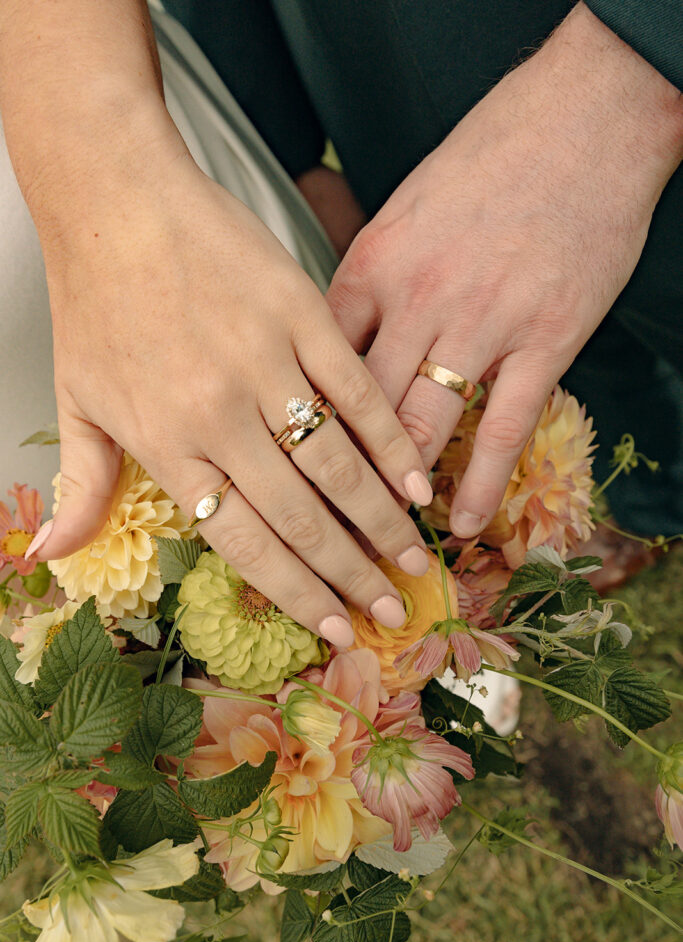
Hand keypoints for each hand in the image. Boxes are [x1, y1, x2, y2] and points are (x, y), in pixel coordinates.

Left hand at [29, 142, 434, 645]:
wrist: (114, 196)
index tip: (335, 628)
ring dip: (381, 519)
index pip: (246, 544)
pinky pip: (357, 392)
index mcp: (167, 446)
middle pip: (300, 517)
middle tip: (389, 608)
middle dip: (351, 573)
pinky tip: (415, 479)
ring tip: (412, 558)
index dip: (296, 593)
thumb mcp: (76, 400)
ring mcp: (264, 363)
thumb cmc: (95, 297)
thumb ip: (80, 488)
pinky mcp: (301, 314)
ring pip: (337, 463)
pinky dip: (391, 440)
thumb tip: (48, 559)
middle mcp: (218, 416)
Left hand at [328, 3, 681, 538]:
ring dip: (397, 494)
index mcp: (370, 265)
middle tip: (315, 534)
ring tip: (379, 544)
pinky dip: (480, 482)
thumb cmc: (487, 158)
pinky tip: (460, 523)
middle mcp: (416, 299)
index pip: (315, 368)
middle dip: (334, 480)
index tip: (281, 477)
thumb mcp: (402, 209)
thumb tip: (330, 343)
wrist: (585, 117)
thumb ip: (367, 282)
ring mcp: (482, 322)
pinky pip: (504, 427)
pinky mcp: (544, 338)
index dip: (295, 430)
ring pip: (421, 429)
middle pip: (357, 412)